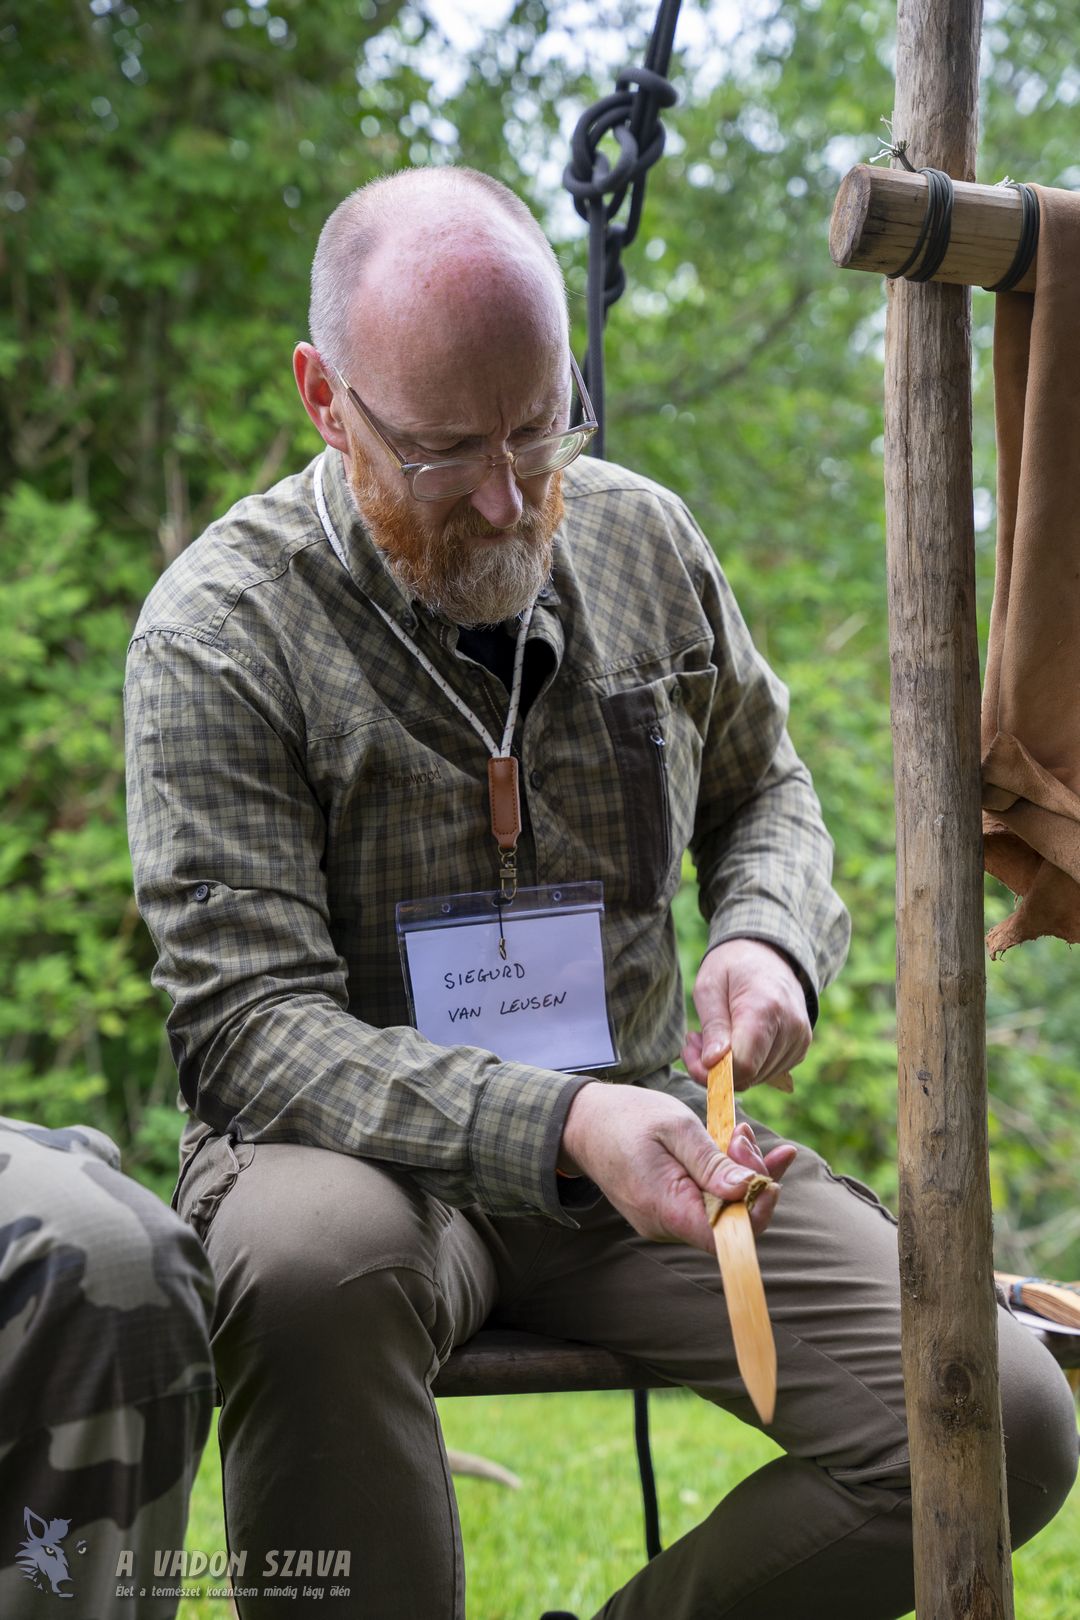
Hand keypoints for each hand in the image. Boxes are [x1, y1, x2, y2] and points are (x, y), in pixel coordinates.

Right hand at [558, 1083, 795, 1252]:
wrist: (583, 1122)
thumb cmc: (626, 1118)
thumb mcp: (675, 1127)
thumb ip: (711, 1162)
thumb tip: (750, 1189)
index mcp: (666, 1208)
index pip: (727, 1236)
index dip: (757, 1209)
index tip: (765, 1171)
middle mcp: (666, 1225)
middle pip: (730, 1223)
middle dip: (751, 1181)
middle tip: (744, 1137)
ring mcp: (665, 1220)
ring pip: (722, 1210)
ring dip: (739, 1174)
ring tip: (739, 1134)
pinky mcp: (667, 1209)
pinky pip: (707, 1202)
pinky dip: (725, 1177)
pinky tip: (738, 1149)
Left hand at [682, 938, 810, 1090]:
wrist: (768, 952)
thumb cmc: (733, 966)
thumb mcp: (710, 987)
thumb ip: (713, 1027)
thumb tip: (712, 1064)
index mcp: (765, 1008)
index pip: (743, 1065)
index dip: (712, 1071)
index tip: (690, 1052)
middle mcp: (790, 1027)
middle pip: (749, 1075)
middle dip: (714, 1067)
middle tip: (694, 1040)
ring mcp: (800, 1039)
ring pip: (756, 1078)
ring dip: (728, 1066)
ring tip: (713, 1035)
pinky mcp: (801, 1047)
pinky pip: (767, 1072)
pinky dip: (746, 1064)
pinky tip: (733, 1041)